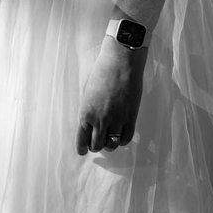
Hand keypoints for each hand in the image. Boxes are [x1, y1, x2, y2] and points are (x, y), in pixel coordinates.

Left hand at [75, 38, 145, 155]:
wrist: (121, 62)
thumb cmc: (101, 72)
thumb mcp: (87, 92)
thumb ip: (88, 110)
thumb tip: (90, 124)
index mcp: (86, 113)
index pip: (81, 140)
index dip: (82, 148)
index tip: (83, 150)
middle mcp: (100, 120)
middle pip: (97, 145)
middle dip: (95, 146)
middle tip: (97, 142)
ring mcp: (116, 120)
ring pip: (112, 144)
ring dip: (109, 144)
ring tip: (109, 139)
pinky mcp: (130, 117)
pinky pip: (126, 138)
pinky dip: (123, 140)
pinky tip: (121, 135)